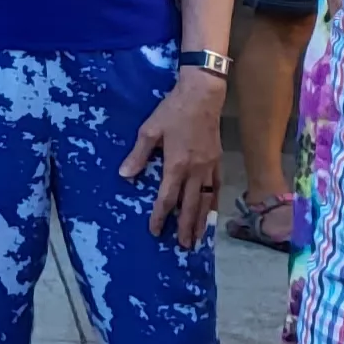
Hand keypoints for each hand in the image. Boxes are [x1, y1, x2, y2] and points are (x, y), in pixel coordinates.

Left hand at [126, 67, 227, 244]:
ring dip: (202, 221)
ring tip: (198, 237)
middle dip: (185, 227)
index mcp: (177, 165)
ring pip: (206, 200)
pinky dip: (213, 203)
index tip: (155, 231)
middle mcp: (196, 171)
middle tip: (184, 246)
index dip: (160, 216)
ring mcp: (210, 167)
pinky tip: (211, 212)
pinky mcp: (218, 161)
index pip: (167, 198)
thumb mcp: (149, 131)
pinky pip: (216, 188)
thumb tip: (125, 176)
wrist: (203, 96)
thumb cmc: (173, 111)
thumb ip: (138, 155)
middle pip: (190, 206)